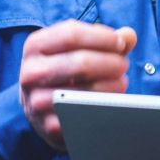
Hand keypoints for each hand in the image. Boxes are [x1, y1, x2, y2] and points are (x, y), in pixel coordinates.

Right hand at [18, 20, 137, 149]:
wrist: (39, 108)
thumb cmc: (64, 71)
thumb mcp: (75, 48)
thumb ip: (104, 39)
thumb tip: (128, 36)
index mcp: (35, 46)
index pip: (72, 34)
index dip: (102, 37)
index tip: (121, 43)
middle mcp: (30, 72)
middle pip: (80, 63)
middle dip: (111, 62)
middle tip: (123, 65)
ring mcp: (36, 100)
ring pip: (83, 91)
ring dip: (111, 85)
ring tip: (121, 82)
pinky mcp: (49, 125)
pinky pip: (82, 114)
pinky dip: (102, 107)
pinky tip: (111, 102)